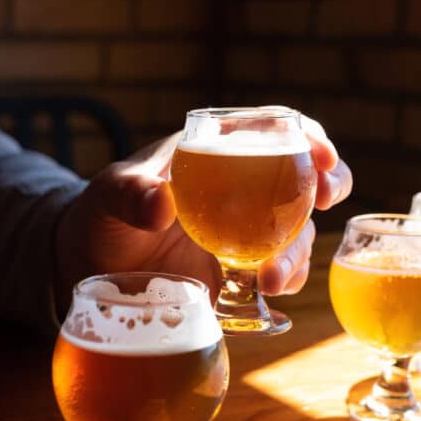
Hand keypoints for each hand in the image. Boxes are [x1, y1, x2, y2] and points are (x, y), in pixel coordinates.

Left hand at [54, 113, 351, 312]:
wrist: (91, 266)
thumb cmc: (102, 214)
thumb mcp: (109, 195)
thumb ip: (130, 194)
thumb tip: (161, 205)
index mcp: (216, 152)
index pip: (272, 129)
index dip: (306, 134)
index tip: (320, 153)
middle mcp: (241, 189)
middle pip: (303, 177)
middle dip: (329, 184)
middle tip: (325, 199)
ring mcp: (245, 232)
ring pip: (297, 231)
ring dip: (299, 250)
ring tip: (273, 278)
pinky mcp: (241, 271)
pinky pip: (278, 271)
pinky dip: (286, 279)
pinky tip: (270, 291)